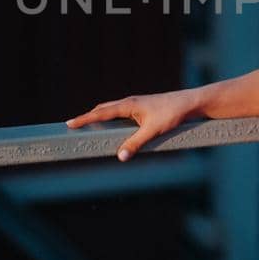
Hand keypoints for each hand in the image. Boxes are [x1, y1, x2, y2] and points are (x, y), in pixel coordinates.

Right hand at [65, 89, 201, 160]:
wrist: (189, 103)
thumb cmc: (172, 114)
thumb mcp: (153, 132)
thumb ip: (135, 144)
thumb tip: (120, 157)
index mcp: (128, 105)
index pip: (100, 113)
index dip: (84, 119)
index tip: (69, 123)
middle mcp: (129, 102)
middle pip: (103, 109)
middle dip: (88, 117)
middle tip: (74, 125)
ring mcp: (135, 104)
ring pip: (112, 109)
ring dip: (99, 116)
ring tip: (89, 125)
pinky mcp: (142, 107)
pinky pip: (120, 112)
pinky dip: (111, 117)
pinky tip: (113, 125)